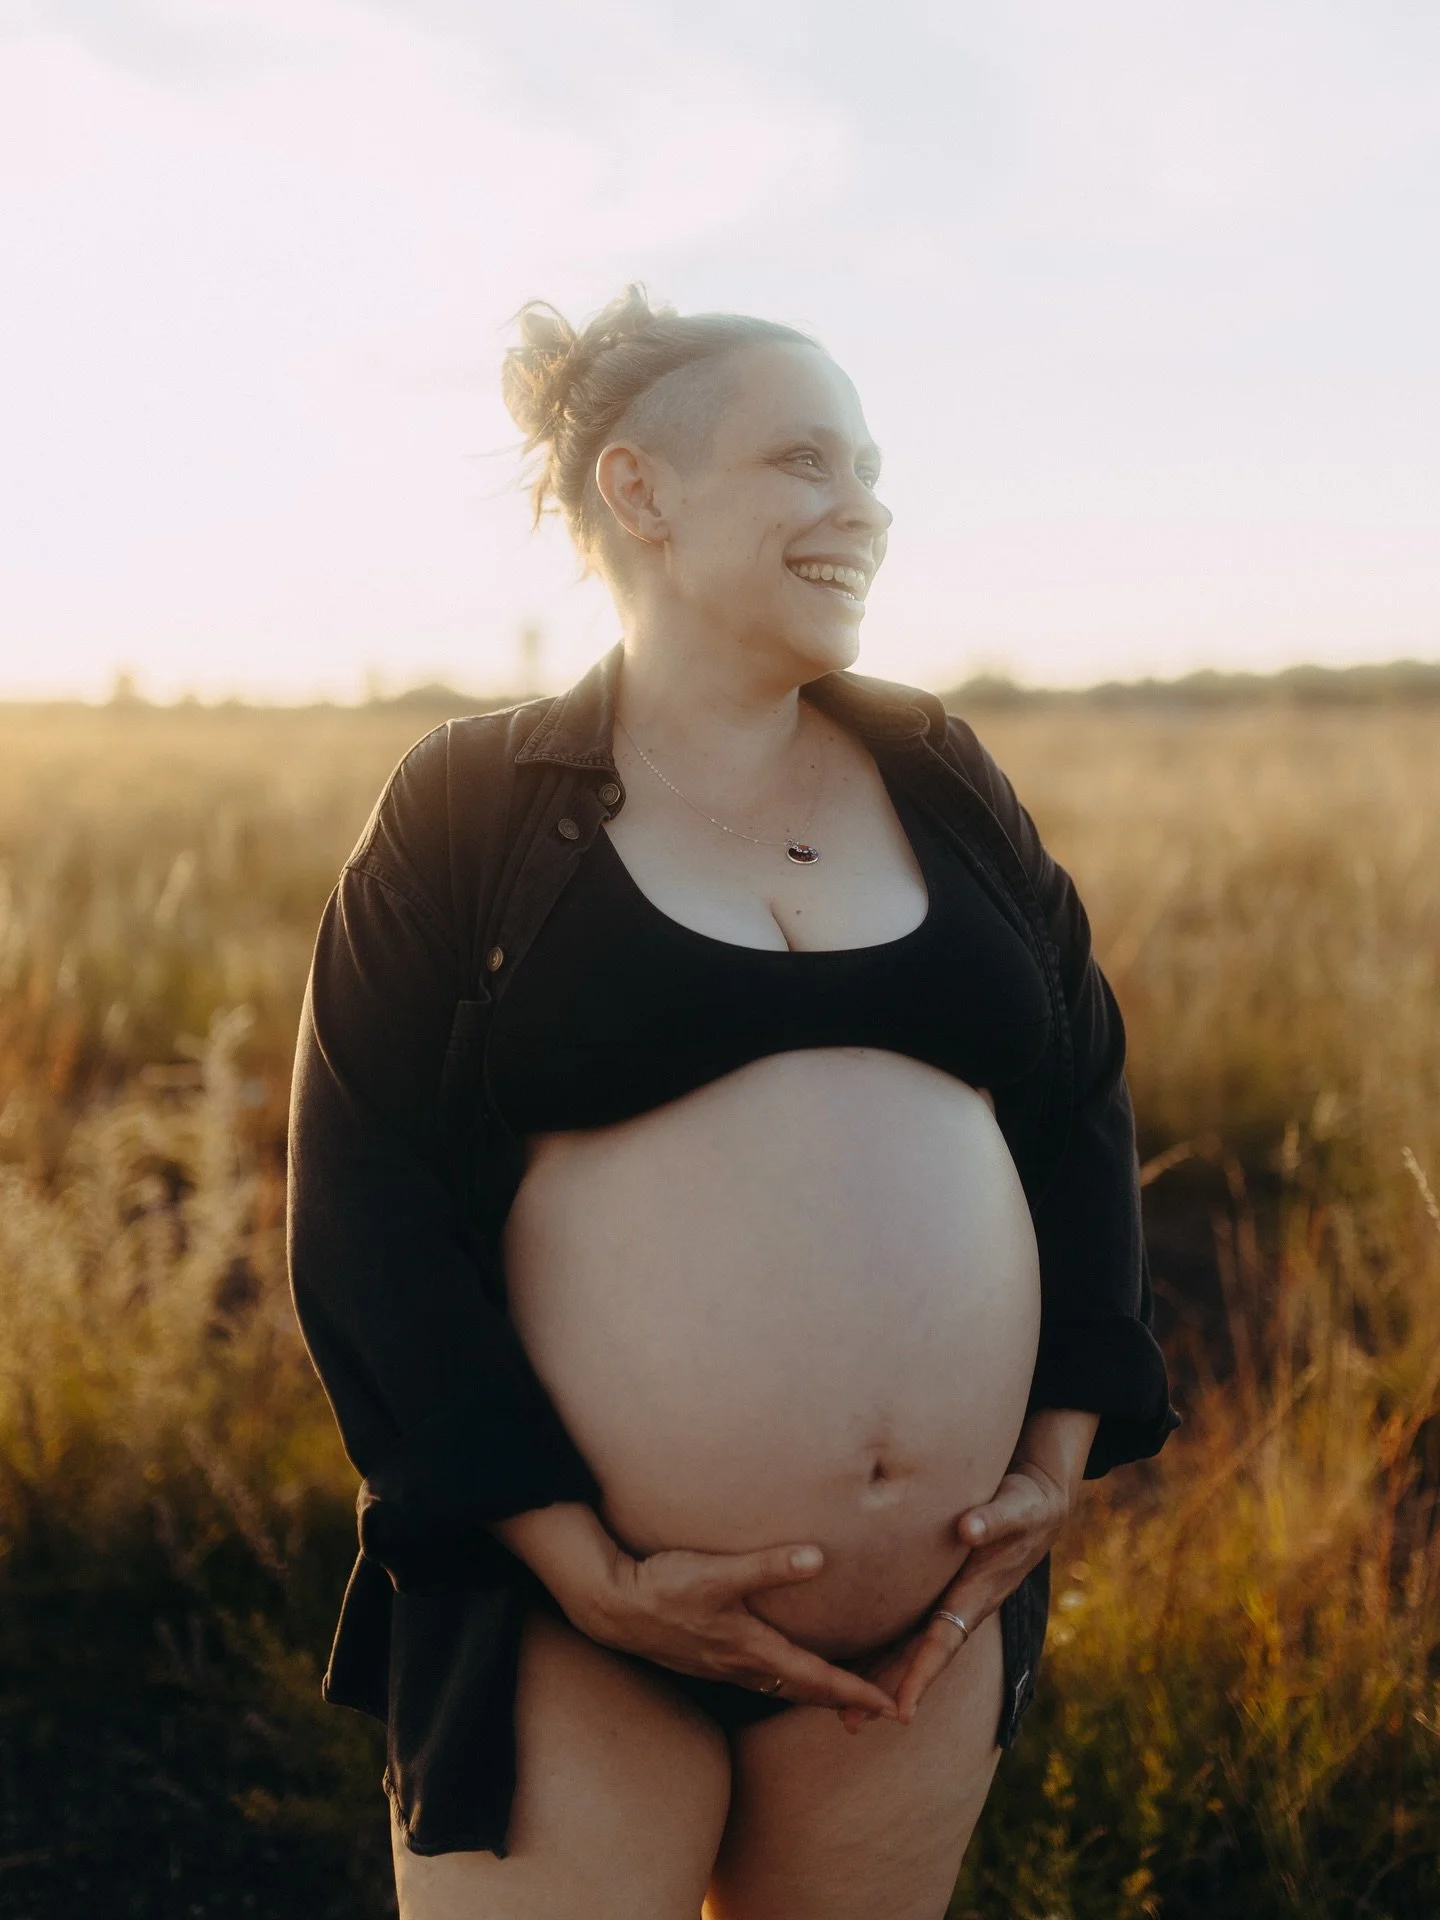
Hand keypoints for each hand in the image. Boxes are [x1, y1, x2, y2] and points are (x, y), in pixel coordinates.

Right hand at [582, 1540, 900, 1719]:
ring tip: (842, 1693)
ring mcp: (723, 1665)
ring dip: (814, 1693)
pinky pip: (760, 1679)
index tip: (893, 1707)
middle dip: (843, 1701)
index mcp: (752, 1649)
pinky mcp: (709, 1657)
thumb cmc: (664, 1587)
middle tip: (880, 1708)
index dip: (856, 1692)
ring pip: (781, 1688)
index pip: (817, 1679)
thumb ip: (767, 1566)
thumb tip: (818, 1558)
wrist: (614, 1606)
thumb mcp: (717, 1573)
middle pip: (804, 1692)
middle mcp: (741, 1666)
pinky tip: (784, 1668)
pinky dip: (786, 1681)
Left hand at [837, 1409, 1098, 1734]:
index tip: (902, 1712)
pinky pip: (908, 1626)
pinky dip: (882, 1647)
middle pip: (918, 1658)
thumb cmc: (1027, 1505)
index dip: (922, 1676)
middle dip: (887, 1691)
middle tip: (850, 1723)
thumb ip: (995, 1519)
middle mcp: (962, 1607)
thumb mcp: (1017, 1508)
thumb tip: (968, 1528)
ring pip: (909, 1648)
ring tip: (843, 1711)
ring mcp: (951, 1603)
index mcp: (977, 1594)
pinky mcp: (939, 1590)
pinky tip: (852, 1659)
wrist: (1040, 1504)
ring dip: (879, 1678)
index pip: (944, 1643)